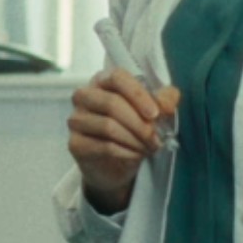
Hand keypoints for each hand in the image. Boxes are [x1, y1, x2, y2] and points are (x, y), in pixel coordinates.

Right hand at [67, 72, 181, 213]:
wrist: (116, 164)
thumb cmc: (133, 129)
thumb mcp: (153, 111)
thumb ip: (164, 100)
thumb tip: (167, 104)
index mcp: (103, 80)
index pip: (117, 77)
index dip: (137, 94)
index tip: (155, 114)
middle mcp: (84, 96)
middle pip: (111, 103)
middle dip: (139, 123)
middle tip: (156, 138)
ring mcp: (76, 119)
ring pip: (108, 126)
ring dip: (134, 139)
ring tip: (148, 147)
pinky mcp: (75, 143)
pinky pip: (104, 146)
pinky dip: (126, 152)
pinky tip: (135, 154)